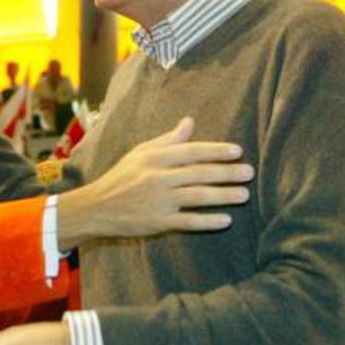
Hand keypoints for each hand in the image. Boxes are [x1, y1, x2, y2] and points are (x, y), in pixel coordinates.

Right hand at [56, 117, 251, 249]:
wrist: (95, 208)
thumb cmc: (121, 177)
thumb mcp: (140, 153)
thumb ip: (168, 140)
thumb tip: (190, 122)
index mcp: (155, 157)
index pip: (191, 151)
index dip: (215, 151)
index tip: (237, 151)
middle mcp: (158, 177)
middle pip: (198, 174)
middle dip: (226, 173)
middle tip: (249, 172)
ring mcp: (158, 201)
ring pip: (197, 197)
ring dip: (223, 196)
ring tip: (244, 194)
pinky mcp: (157, 222)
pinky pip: (187, 222)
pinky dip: (207, 221)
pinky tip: (226, 220)